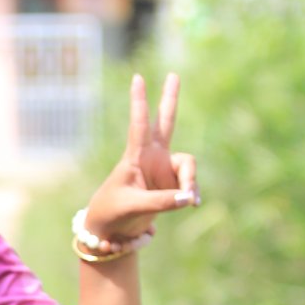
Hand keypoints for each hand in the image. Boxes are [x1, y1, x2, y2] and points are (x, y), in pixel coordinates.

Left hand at [82, 72, 199, 244]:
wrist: (112, 230)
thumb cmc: (114, 212)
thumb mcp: (135, 207)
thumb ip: (161, 201)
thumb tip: (188, 198)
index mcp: (135, 156)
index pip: (139, 125)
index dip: (140, 102)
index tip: (137, 78)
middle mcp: (152, 157)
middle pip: (165, 122)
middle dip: (170, 99)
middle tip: (173, 74)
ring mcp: (163, 169)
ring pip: (188, 166)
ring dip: (190, 181)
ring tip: (189, 200)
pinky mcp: (172, 185)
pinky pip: (189, 186)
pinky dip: (191, 195)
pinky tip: (192, 204)